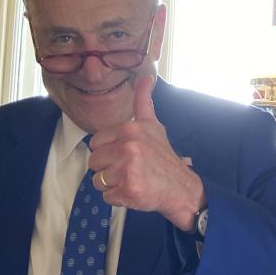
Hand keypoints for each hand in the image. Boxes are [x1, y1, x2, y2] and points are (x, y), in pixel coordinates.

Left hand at [87, 74, 205, 229]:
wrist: (182, 188)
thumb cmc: (164, 159)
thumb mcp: (154, 125)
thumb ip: (143, 101)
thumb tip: (146, 75)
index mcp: (130, 129)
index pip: (96, 143)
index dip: (108, 151)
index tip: (125, 154)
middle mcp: (128, 147)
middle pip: (94, 162)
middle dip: (108, 169)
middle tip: (129, 169)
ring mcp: (128, 169)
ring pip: (98, 180)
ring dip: (112, 185)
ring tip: (131, 180)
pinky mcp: (129, 190)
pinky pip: (106, 197)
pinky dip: (118, 198)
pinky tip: (134, 191)